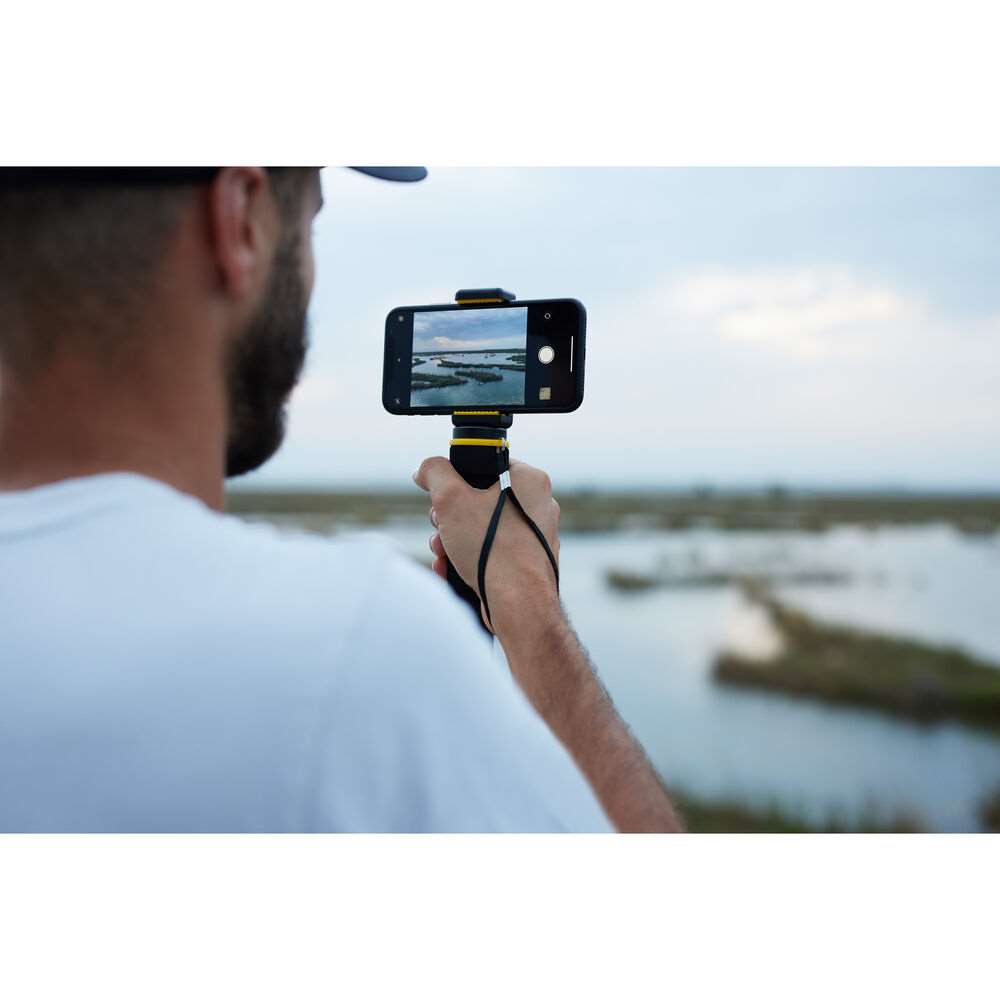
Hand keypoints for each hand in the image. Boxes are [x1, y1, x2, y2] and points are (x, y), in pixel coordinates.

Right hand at [413, 456, 560, 634]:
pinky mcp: (528, 563)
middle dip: (451, 516)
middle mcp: (538, 507)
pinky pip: (492, 553)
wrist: (518, 603)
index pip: (486, 465)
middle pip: (481, 500)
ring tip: (444, 552)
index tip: (442, 496)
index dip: (457, 479)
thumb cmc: (492, 549)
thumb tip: (426, 469)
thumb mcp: (451, 498)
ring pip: (483, 529)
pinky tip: (453, 569)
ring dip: (455, 540)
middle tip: (441, 526)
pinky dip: (470, 559)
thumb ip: (435, 473)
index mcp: (529, 481)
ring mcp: (535, 538)